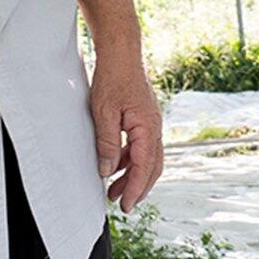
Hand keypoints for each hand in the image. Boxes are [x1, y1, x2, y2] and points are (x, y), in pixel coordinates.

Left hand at [89, 47, 163, 212]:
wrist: (121, 52)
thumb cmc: (113, 77)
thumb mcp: (104, 113)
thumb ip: (107, 144)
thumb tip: (107, 170)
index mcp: (148, 129)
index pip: (144, 168)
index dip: (135, 190)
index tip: (127, 206)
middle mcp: (155, 128)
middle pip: (151, 167)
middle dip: (137, 188)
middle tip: (122, 204)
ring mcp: (151, 123)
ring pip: (147, 158)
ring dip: (133, 175)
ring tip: (114, 189)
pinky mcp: (144, 118)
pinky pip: (141, 146)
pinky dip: (131, 159)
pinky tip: (116, 165)